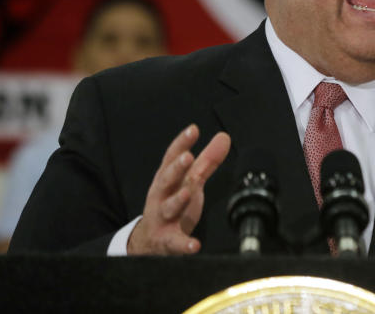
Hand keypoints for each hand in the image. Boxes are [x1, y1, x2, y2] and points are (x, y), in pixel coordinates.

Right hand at [127, 124, 230, 254]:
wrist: (149, 242)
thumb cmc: (171, 205)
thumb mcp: (189, 181)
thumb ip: (207, 160)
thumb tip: (224, 137)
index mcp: (167, 179)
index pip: (171, 158)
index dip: (182, 143)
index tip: (193, 129)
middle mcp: (161, 196)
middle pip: (166, 180)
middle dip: (176, 168)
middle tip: (187, 157)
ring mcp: (162, 218)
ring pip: (168, 208)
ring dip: (177, 200)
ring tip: (187, 193)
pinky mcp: (167, 240)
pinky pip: (175, 242)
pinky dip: (184, 244)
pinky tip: (194, 245)